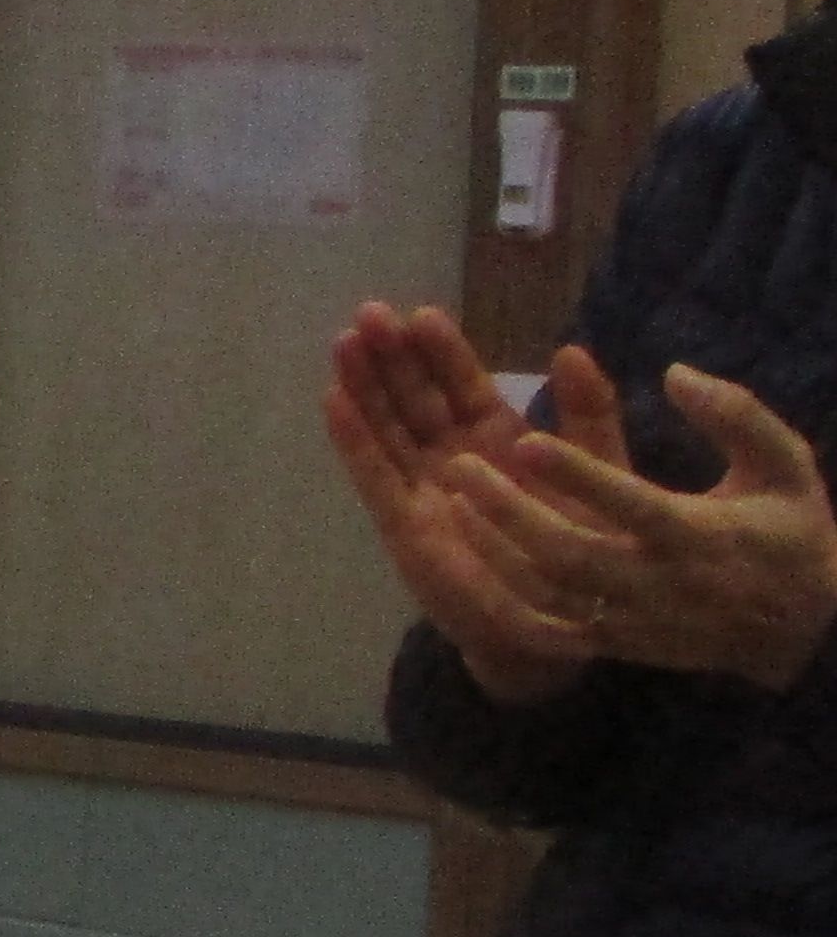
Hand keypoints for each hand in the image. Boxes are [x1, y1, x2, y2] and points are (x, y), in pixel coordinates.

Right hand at [321, 304, 591, 705]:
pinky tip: (334, 401)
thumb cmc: (586, 546)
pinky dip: (353, 439)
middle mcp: (452, 454)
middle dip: (392, 355)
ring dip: (363, 385)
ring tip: (344, 343)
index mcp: (498, 436)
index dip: (442, 350)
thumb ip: (590, 414)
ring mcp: (422, 487)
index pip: (463, 382)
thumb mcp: (602, 471)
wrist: (562, 622)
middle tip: (371, 313)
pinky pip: (373, 475)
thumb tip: (570, 349)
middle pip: (414, 396)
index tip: (422, 314)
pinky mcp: (402, 524)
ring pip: (387, 426)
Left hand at [473, 354, 836, 692]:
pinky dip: (503, 602)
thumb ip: (736, 415)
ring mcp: (632, 621)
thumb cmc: (789, 532)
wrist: (801, 633)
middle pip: (571, 554)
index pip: (631, 502)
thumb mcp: (784, 464)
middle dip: (511, 513)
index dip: (577, 474)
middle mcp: (659, 582)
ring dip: (495, 550)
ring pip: (548, 593)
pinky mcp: (615, 646)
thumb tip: (674, 373)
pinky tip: (466, 564)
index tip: (525, 439)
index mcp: (699, 534)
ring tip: (449, 502)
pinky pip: (548, 632)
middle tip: (461, 468)